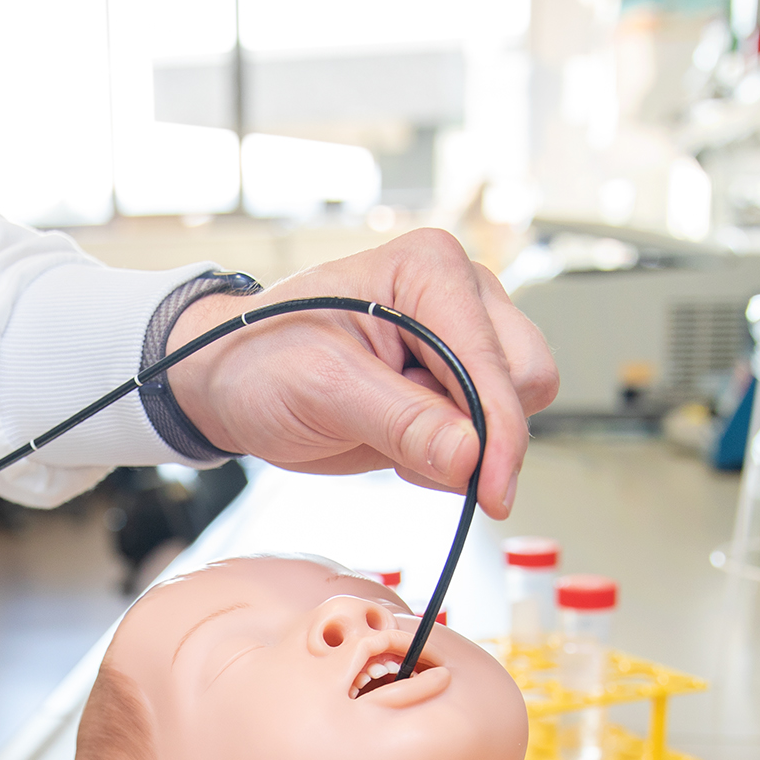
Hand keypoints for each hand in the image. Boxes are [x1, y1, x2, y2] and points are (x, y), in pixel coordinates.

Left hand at [160, 228, 557, 518]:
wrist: (232, 382)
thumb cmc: (260, 362)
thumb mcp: (322, 390)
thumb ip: (403, 423)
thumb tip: (472, 457)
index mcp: (429, 270)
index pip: (496, 360)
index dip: (499, 431)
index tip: (491, 489)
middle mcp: (459, 292)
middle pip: (527, 377)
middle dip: (483, 431)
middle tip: (409, 450)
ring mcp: (464, 334)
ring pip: (517, 406)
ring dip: (466, 443)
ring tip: (391, 434)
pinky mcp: (454, 377)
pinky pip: (488, 429)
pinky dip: (453, 451)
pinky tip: (401, 440)